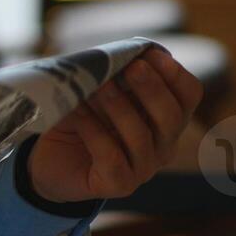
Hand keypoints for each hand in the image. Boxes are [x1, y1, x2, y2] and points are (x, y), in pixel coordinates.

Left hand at [27, 48, 202, 204]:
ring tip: (95, 87)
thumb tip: (124, 52)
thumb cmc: (80, 116)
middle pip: (172, 117)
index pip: (189, 94)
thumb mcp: (100, 88)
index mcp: (166, 117)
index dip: (174, 74)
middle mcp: (162, 145)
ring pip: (141, 137)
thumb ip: (116, 72)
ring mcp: (142, 168)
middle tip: (131, 68)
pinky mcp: (117, 184)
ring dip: (118, 106)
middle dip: (152, 89)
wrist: (46, 155)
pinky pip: (111, 156)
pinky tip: (77, 111)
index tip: (150, 54)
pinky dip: (93, 129)